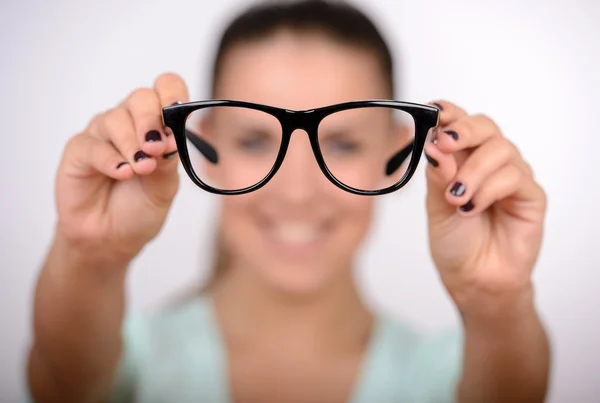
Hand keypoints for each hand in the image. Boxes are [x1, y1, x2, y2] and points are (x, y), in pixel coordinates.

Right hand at [54, 73, 188, 265]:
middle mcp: (129, 123)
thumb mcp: (165, 187)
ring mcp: (103, 134)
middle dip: (151, 120)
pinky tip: (122, 173)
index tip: (178, 115)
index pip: (166, 88)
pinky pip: (93, 145)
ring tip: (141, 169)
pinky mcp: (79, 150)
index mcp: (157, 124)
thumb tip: (171, 136)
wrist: (113, 238)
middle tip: (156, 148)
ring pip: (115, 119)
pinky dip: (110, 159)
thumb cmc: (140, 207)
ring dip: (131, 144)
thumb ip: (168, 160)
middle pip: (140, 98)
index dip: (173, 94)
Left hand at [424, 100, 546, 315]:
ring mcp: (511, 177)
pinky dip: (489, 189)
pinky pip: (514, 177)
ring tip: (456, 198)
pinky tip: (472, 207)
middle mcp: (488, 163)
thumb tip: (434, 143)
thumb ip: (438, 175)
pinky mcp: (530, 195)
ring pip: (500, 150)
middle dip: (464, 131)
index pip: (459, 124)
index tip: (434, 112)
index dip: (449, 113)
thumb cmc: (454, 241)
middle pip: (484, 127)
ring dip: (473, 171)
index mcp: (462, 159)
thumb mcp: (435, 206)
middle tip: (446, 144)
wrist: (472, 278)